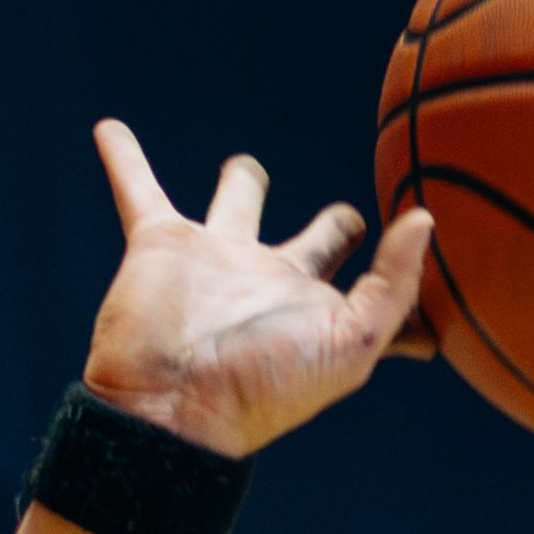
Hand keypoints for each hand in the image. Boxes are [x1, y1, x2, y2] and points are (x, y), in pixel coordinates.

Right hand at [78, 122, 438, 462]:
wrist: (174, 406)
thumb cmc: (267, 385)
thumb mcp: (352, 340)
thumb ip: (393, 282)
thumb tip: (424, 218)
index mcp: (314, 302)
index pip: (368, 271)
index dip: (395, 257)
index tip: (423, 233)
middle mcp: (267, 279)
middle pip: (309, 239)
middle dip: (331, 226)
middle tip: (354, 216)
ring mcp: (212, 259)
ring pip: (234, 203)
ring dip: (240, 181)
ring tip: (243, 164)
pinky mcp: (158, 245)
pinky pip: (137, 189)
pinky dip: (123, 159)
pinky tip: (109, 128)